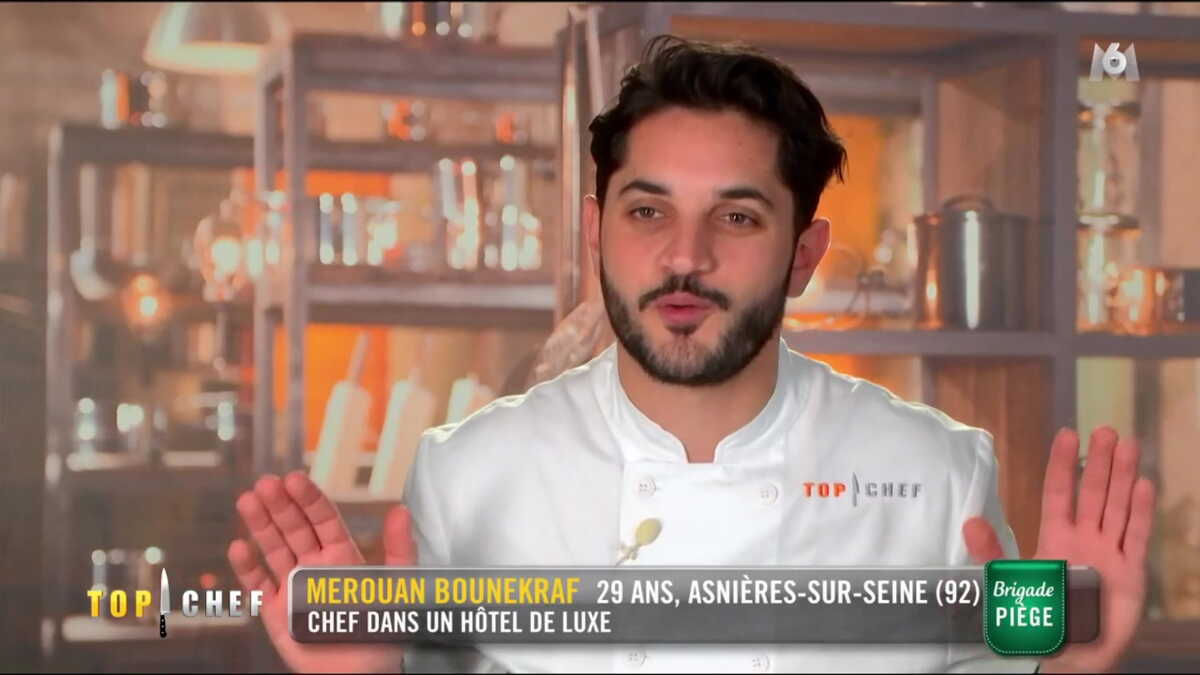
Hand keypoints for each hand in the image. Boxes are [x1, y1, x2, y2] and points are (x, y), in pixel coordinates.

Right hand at [228, 471, 414, 673]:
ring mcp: (293, 585)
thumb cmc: (381, 632)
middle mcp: (314, 564)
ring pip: (272, 548)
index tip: (294, 479)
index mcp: (342, 555)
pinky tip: (238, 547)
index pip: (322, 519)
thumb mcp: (398, 587)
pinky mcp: (276, 611)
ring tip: (247, 500)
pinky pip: (258, 585)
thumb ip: (399, 548)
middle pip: (293, 528)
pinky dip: (246, 567)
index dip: (308, 499)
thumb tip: (402, 510)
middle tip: (265, 482)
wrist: (358, 674)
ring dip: (259, 525)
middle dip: (280, 505)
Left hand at [962, 427, 1156, 673]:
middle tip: (1106, 430)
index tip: (1067, 434)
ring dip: (1122, 476)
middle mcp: (1083, 540)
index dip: (1062, 464)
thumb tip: (970, 522)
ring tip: (1128, 443)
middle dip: (1099, 462)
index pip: (1058, 493)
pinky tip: (1144, 484)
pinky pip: (1135, 537)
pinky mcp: (1130, 573)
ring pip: (1116, 507)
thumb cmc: (1037, 619)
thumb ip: (991, 554)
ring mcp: (1108, 553)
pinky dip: (1140, 512)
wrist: (1068, 655)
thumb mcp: (1006, 583)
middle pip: (1093, 493)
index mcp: (1054, 537)